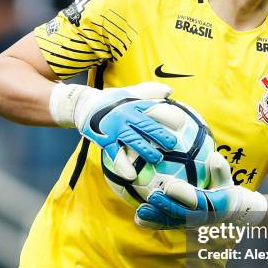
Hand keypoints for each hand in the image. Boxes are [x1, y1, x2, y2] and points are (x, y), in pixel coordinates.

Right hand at [49, 81, 184, 178]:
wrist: (85, 105)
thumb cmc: (113, 100)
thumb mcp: (130, 92)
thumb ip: (150, 91)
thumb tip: (170, 91)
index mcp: (135, 104)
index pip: (154, 108)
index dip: (168, 115)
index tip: (181, 122)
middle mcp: (126, 116)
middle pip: (146, 126)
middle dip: (161, 135)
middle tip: (173, 144)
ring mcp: (116, 129)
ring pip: (133, 141)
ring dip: (146, 151)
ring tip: (157, 160)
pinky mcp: (106, 140)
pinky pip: (115, 154)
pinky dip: (123, 165)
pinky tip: (131, 175)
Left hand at [135, 151, 266, 228]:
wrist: (227, 210)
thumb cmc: (223, 187)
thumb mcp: (226, 178)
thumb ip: (220, 169)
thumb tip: (215, 157)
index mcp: (213, 205)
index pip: (197, 200)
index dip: (183, 194)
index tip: (170, 186)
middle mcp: (201, 217)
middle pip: (181, 214)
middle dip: (166, 206)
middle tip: (152, 197)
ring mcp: (189, 223)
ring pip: (171, 222)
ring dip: (155, 217)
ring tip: (140, 211)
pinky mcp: (180, 226)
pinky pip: (165, 225)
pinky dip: (152, 223)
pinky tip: (138, 218)